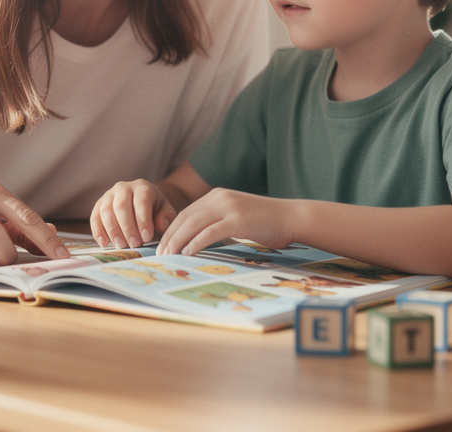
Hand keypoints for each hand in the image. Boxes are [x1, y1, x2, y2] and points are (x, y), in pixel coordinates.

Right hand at [91, 179, 177, 248]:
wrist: (141, 203)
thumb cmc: (154, 209)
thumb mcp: (165, 211)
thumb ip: (166, 217)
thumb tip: (160, 225)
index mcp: (142, 187)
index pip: (141, 201)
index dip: (143, 220)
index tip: (147, 237)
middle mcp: (123, 188)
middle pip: (121, 206)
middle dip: (128, 227)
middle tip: (135, 244)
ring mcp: (109, 195)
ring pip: (106, 211)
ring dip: (113, 230)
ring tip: (121, 245)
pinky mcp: (98, 205)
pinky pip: (95, 217)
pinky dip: (98, 231)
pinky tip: (104, 243)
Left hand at [157, 189, 295, 255]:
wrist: (292, 217)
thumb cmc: (266, 222)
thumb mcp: (237, 217)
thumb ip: (218, 222)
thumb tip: (198, 240)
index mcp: (217, 195)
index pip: (186, 213)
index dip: (171, 230)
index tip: (162, 246)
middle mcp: (220, 197)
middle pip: (185, 217)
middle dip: (170, 236)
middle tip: (160, 254)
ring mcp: (228, 207)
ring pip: (193, 224)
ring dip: (178, 241)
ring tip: (169, 256)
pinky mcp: (237, 220)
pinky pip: (210, 232)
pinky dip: (196, 243)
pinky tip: (187, 253)